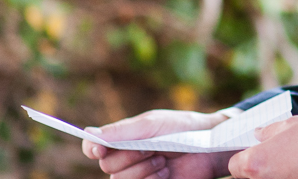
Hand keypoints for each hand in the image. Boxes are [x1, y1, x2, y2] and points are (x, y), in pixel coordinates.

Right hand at [82, 109, 237, 178]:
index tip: (100, 149)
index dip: (92, 148)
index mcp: (124, 137)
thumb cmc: (182, 129)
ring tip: (163, 160)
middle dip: (130, 156)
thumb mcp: (152, 125)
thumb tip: (88, 134)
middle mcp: (127, 157)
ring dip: (142, 170)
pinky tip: (166, 173)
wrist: (209, 147)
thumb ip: (121, 131)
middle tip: (153, 147)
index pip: (94, 145)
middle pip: (106, 165)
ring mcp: (137, 174)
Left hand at [228, 116, 297, 178]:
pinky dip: (290, 178)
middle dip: (259, 170)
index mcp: (256, 163)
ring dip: (276, 175)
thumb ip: (269, 132)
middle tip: (277, 161)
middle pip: (249, 178)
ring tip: (294, 166)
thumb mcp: (291, 125)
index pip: (235, 166)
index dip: (243, 158)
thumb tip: (259, 135)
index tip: (255, 154)